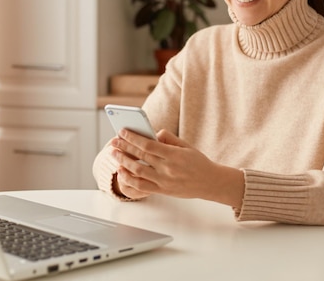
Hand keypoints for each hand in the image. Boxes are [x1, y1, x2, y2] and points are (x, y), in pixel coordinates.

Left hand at [111, 129, 243, 206]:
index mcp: (173, 155)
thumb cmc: (198, 162)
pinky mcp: (162, 191)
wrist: (210, 183)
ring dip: (123, 162)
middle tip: (113, 142)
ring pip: (138, 172)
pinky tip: (122, 172)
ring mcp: (164, 182)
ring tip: (114, 155)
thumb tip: (153, 133)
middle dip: (124, 148)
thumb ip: (169, 138)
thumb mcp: (186, 145)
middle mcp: (167, 169)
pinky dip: (129, 179)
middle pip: (140, 157)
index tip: (122, 131)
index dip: (132, 138)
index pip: (148, 145)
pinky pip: (141, 186)